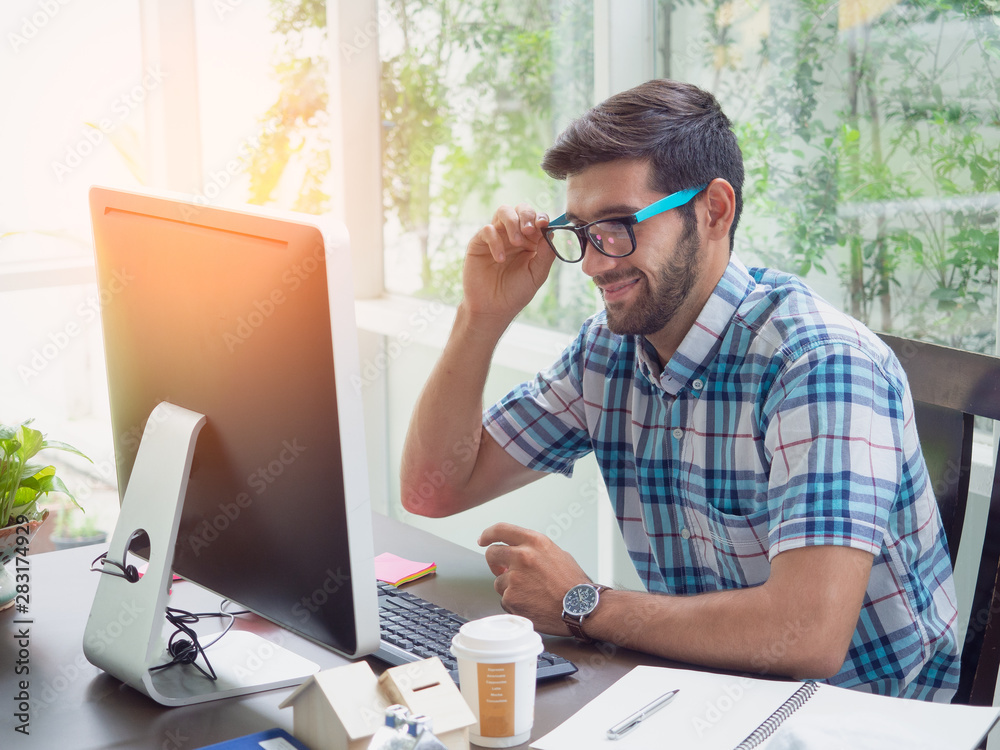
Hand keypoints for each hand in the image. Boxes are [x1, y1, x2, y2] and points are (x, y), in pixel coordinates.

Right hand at [462, 204, 556, 326]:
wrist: (493, 308)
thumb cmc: (515, 292)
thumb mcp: (536, 275)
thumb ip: (545, 254)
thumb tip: (552, 232)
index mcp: (530, 241)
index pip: (537, 220)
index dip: (541, 218)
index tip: (543, 225)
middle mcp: (513, 234)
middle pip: (521, 209)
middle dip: (527, 215)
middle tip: (529, 231)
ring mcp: (496, 236)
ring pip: (503, 211)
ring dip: (513, 222)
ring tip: (517, 242)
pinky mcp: (479, 242)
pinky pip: (487, 230)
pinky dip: (496, 241)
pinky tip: (500, 259)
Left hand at [478, 522, 589, 634]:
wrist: (581, 608)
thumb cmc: (573, 584)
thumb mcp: (557, 554)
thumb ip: (534, 550)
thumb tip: (518, 550)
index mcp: (535, 542)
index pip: (501, 530)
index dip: (488, 534)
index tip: (482, 539)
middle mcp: (522, 556)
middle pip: (492, 553)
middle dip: (494, 562)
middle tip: (501, 569)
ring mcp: (515, 578)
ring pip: (498, 581)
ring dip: (509, 587)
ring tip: (531, 593)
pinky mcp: (511, 598)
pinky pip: (505, 599)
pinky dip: (515, 603)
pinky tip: (531, 603)